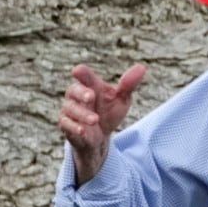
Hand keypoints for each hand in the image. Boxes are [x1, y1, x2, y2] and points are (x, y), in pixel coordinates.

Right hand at [58, 63, 144, 182]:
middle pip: (74, 90)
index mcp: (89, 85)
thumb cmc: (108, 113)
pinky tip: (83, 130)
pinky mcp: (65, 125)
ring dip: (83, 114)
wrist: (99, 138)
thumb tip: (142, 68)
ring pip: (71, 109)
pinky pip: (66, 124)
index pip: (84, 76)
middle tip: (91, 96)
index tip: (78, 71)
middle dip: (82, 93)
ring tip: (95, 120)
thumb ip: (128, 85)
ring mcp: (69, 110)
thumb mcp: (122, 100)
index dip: (81, 73)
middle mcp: (76, 95)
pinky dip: (74, 127)